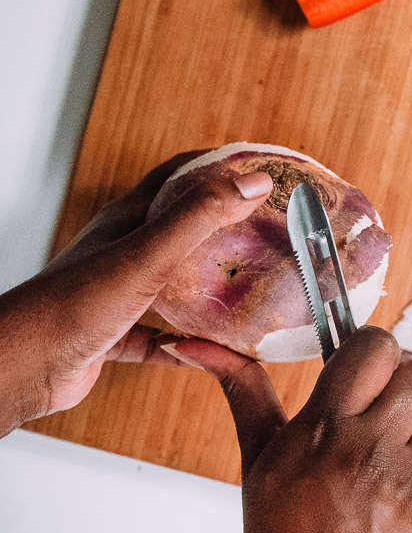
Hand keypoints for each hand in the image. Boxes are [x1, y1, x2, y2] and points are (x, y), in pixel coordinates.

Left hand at [0, 152, 272, 436]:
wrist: (23, 366)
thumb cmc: (74, 304)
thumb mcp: (148, 253)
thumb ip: (200, 216)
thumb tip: (253, 182)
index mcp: (127, 219)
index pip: (178, 174)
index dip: (219, 166)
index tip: (260, 169)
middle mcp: (122, 250)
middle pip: (180, 227)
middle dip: (223, 225)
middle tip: (266, 230)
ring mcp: (117, 292)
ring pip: (173, 283)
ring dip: (208, 284)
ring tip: (249, 288)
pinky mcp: (114, 334)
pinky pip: (161, 338)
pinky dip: (190, 344)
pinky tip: (215, 351)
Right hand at [173, 327, 411, 532]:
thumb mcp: (256, 457)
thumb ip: (243, 389)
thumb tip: (196, 344)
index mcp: (324, 428)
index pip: (375, 346)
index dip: (372, 352)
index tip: (363, 370)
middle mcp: (370, 450)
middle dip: (400, 389)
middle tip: (377, 416)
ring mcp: (408, 483)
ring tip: (378, 470)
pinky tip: (391, 502)